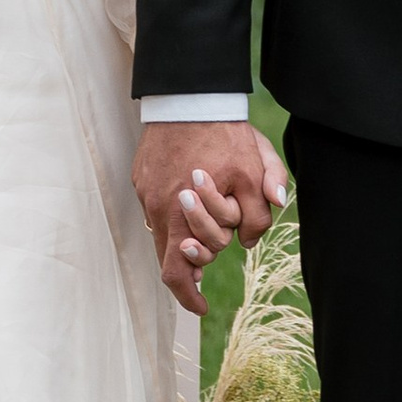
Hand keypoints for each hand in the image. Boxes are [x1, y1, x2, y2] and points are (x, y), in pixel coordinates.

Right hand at [133, 120, 284, 314]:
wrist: (189, 95)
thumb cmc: (224, 134)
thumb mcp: (255, 170)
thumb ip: (259, 211)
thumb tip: (250, 243)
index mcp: (182, 215)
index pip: (176, 272)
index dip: (189, 295)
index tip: (203, 307)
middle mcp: (157, 208)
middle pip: (170, 256)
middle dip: (197, 260)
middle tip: (211, 258)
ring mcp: (146, 192)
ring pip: (164, 232)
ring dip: (185, 237)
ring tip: (203, 228)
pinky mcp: (141, 177)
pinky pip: (157, 208)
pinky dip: (174, 215)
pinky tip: (190, 199)